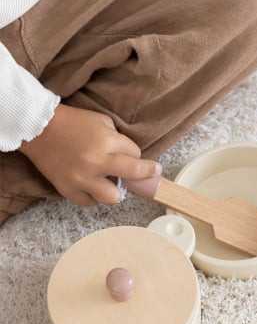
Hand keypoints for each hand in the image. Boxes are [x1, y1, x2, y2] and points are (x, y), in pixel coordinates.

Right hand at [19, 104, 160, 205]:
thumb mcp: (100, 121)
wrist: (38, 128)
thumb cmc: (71, 122)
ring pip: (112, 197)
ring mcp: (81, 178)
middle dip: (146, 174)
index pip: (135, 153)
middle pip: (133, 174)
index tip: (135, 156)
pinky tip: (92, 187)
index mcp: (106, 141)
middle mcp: (96, 161)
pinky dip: (93, 196)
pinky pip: (89, 202)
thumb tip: (131, 155)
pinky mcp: (68, 189)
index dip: (136, 154)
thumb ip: (117, 138)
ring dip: (114, 191)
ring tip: (109, 183)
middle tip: (151, 174)